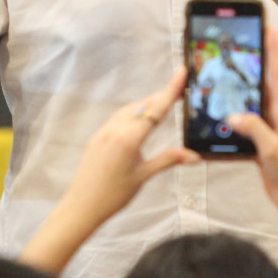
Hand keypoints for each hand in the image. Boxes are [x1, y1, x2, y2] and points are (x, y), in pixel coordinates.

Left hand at [61, 70, 198, 225]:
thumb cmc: (114, 194)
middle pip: (143, 105)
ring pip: (130, 109)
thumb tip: (195, 156)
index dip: (170, 90)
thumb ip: (168, 160)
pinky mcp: (97, 136)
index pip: (155, 109)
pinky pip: (118, 117)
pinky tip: (140, 117)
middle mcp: (116, 129)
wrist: (82, 205)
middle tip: (180, 89)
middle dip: (161, 96)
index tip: (181, 72)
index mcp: (129, 138)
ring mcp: (104, 131)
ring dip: (147, 103)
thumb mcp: (144, 176)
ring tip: (164, 102)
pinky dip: (133, 112)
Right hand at [228, 28, 277, 219]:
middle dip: (257, 62)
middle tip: (245, 41)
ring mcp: (270, 130)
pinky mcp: (262, 144)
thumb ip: (254, 128)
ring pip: (253, 103)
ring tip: (229, 71)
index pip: (277, 74)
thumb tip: (234, 114)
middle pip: (264, 83)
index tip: (270, 28)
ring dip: (243, 89)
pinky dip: (234, 119)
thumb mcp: (273, 149)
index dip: (273, 51)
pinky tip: (222, 116)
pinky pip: (246, 125)